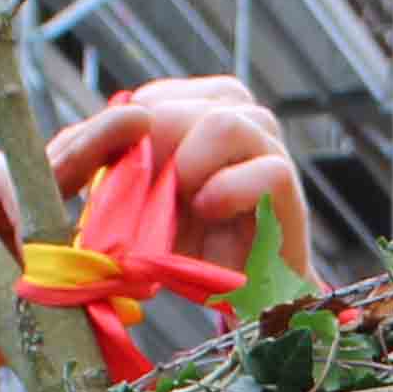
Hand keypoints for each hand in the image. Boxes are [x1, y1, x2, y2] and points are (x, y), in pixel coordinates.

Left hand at [50, 76, 304, 278]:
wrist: (236, 291)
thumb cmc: (183, 242)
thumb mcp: (134, 198)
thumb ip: (108, 160)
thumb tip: (105, 124)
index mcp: (199, 108)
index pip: (154, 100)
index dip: (132, 142)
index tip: (126, 184)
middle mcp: (238, 115)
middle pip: (183, 106)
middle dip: (156, 155)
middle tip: (154, 198)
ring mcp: (266, 145)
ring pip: (225, 123)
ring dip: (191, 166)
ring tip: (188, 202)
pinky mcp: (287, 184)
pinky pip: (267, 169)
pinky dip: (228, 191)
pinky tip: (211, 211)